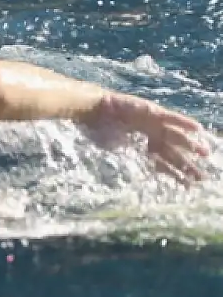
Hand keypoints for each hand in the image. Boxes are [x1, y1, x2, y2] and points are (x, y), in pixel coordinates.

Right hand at [83, 94, 209, 181]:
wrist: (93, 110)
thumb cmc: (99, 131)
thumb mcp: (115, 151)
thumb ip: (130, 160)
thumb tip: (142, 176)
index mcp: (143, 149)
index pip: (163, 165)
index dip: (176, 175)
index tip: (190, 186)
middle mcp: (152, 138)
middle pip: (173, 154)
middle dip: (188, 165)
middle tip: (202, 177)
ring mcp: (153, 124)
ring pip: (176, 137)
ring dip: (190, 145)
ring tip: (204, 154)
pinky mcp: (152, 111)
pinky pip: (171, 117)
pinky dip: (184, 122)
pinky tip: (198, 129)